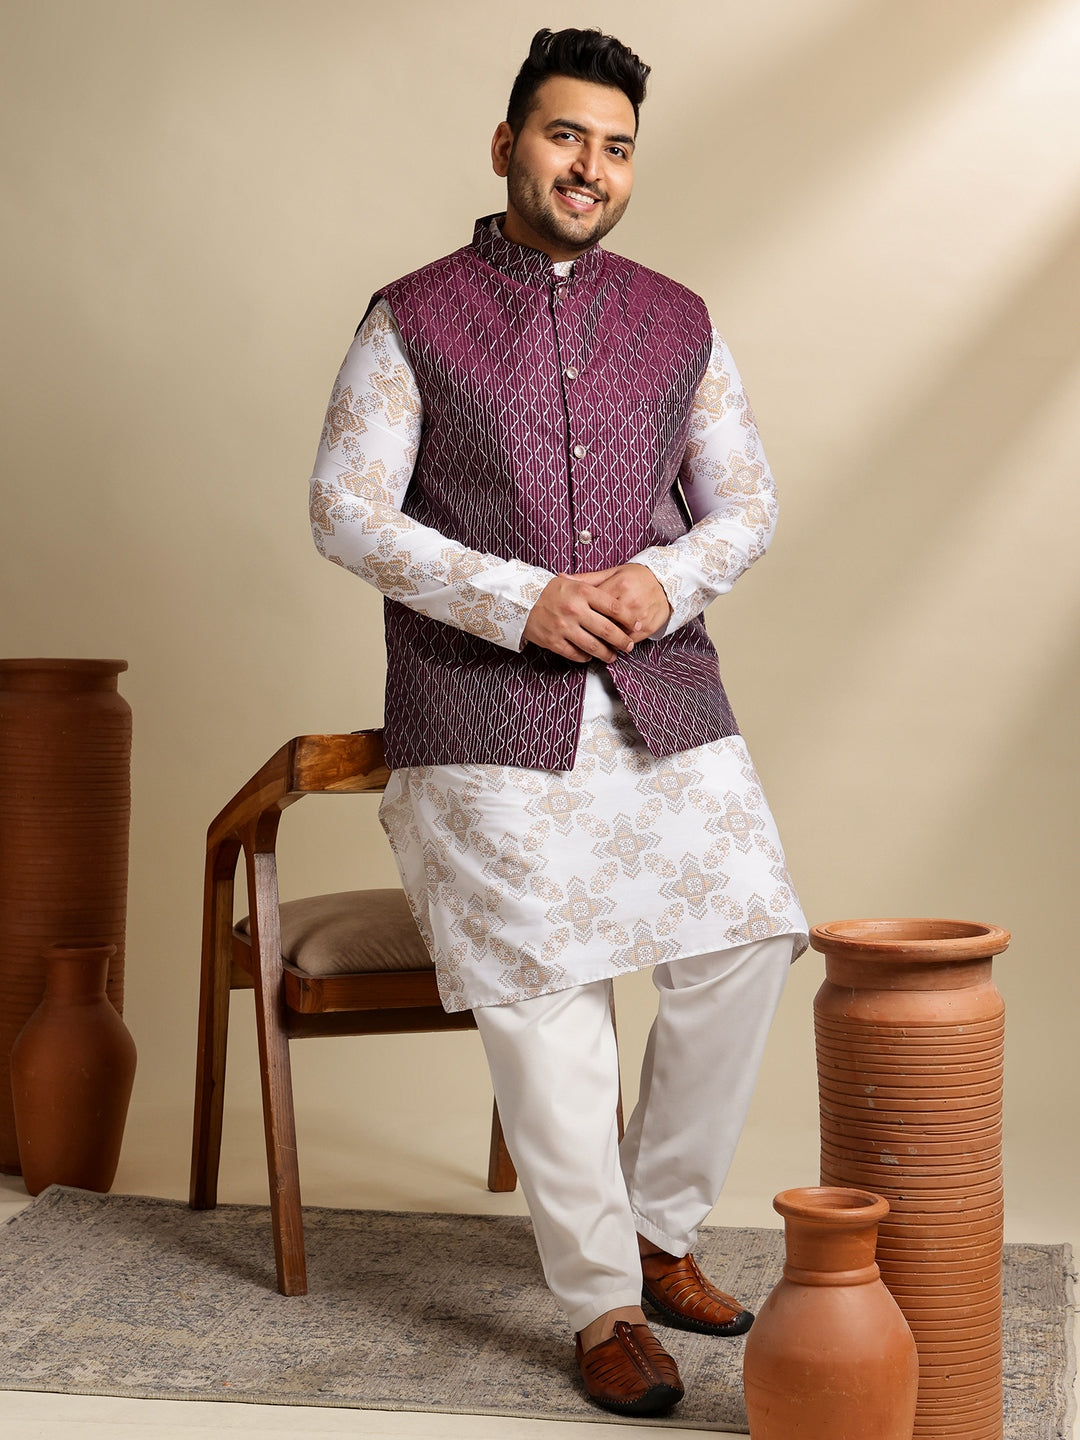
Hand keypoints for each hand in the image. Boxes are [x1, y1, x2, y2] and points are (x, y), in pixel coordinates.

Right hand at [522, 572, 638, 662]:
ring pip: (593, 646)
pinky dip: (586, 657)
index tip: (636, 625)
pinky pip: (575, 654)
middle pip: (607, 630)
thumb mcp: (572, 582)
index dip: (629, 619)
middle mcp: (574, 610)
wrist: (520, 601)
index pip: (614, 607)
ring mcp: (563, 627)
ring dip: (607, 654)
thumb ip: (595, 589)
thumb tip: (620, 602)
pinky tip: (591, 656)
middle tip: (629, 646)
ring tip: (613, 656)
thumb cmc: (549, 591)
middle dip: (622, 640)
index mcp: (582, 592)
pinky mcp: (553, 641)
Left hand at [577, 562, 672, 640]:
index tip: (571, 620)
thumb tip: (561, 578)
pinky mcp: (648, 627)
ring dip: (604, 641)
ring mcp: (640, 616)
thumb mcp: (612, 573)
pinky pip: (629, 640)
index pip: (593, 604)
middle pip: (603, 622)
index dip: (580, 614)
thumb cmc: (636, 576)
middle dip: (589, 631)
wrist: (666, 582)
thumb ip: (587, 578)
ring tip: (594, 643)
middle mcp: (630, 601)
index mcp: (618, 585)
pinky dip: (618, 644)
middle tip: (578, 635)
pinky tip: (611, 645)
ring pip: (615, 635)